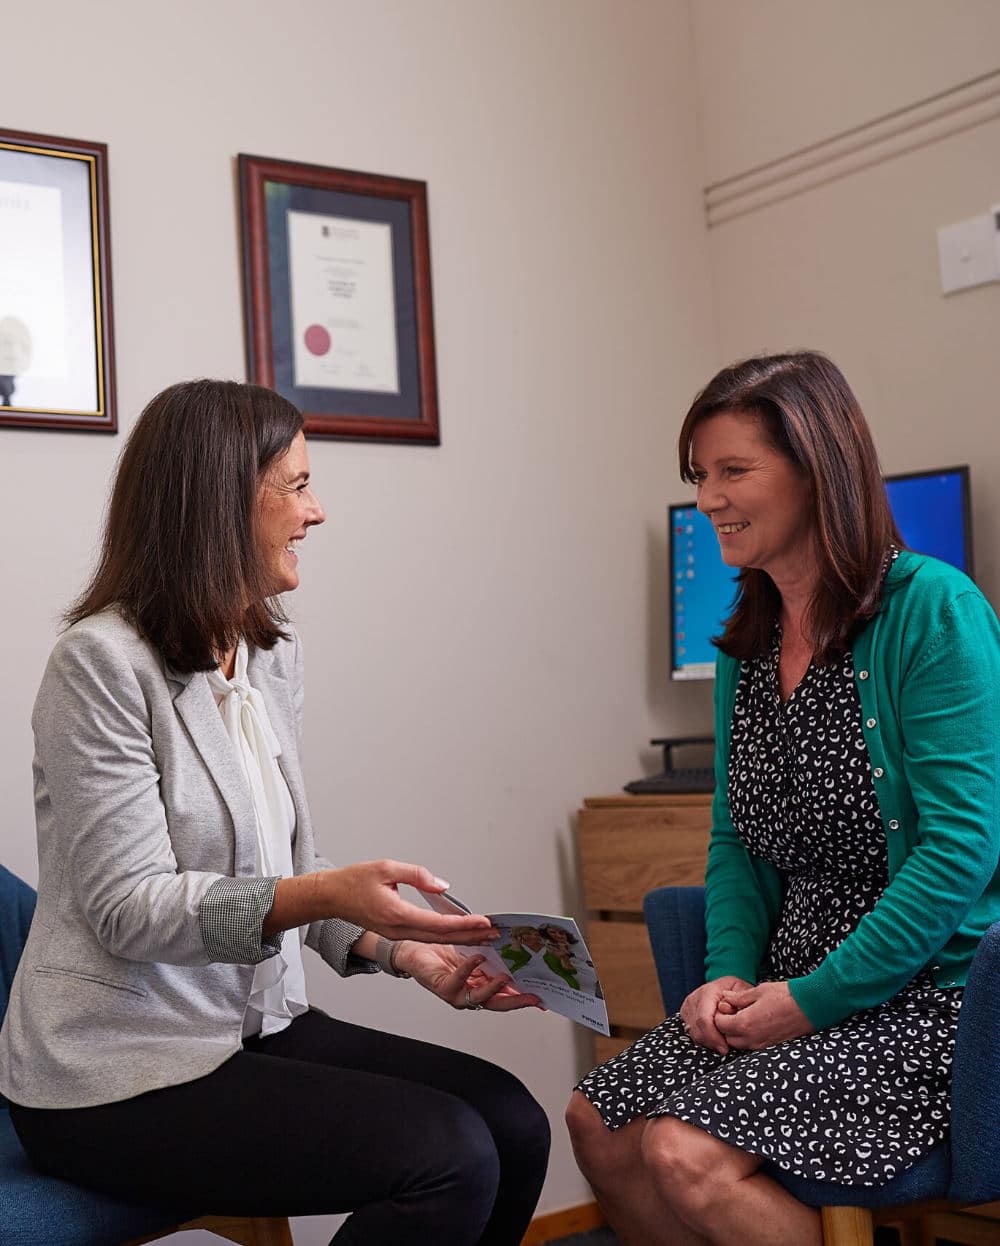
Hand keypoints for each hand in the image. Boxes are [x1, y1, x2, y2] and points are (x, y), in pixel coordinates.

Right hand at [319, 861, 498, 944]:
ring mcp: (396, 934)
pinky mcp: (395, 933)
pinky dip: (445, 936)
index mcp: (397, 914)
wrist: (331, 896)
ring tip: (483, 935)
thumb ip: (417, 876)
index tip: (484, 922)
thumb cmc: (355, 880)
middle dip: (470, 936)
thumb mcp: (387, 868)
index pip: (439, 924)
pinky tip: (459, 932)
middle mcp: (398, 929)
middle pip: (441, 938)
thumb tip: (442, 885)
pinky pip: (425, 937)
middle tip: (493, 933)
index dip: (464, 924)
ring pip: (434, 940)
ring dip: (460, 938)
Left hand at [393, 942, 542, 1011]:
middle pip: (497, 1002)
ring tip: (507, 978)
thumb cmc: (441, 953)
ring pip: (480, 997)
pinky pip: (458, 981)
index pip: (506, 995)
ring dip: (494, 988)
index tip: (541, 998)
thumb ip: (491, 954)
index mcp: (480, 985)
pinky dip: (469, 969)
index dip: (523, 998)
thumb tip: (514, 946)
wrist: (414, 950)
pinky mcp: (443, 987)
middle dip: (517, 1001)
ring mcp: (457, 994)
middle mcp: (470, 994)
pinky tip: (478, 958)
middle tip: (533, 997)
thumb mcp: (473, 952)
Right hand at [679, 976, 752, 1053]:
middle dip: (711, 1042)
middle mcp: (695, 997)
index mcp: (708, 991)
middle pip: (697, 1027)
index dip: (713, 1037)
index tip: (725, 1048)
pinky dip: (702, 1039)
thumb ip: (738, 1002)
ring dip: (707, 1042)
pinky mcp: (686, 1013)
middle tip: (724, 1049)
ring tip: (721, 1043)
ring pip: (692, 1032)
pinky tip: (714, 1039)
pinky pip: (691, 1032)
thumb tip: (727, 1010)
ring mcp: (688, 1005)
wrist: (728, 987)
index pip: (704, 1019)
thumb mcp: (745, 993)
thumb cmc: (738, 992)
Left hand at [714, 980, 814, 1049]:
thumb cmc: (785, 995)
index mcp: (745, 1023)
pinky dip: (748, 1037)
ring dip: (737, 1033)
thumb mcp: (758, 991)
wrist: (810, 1006)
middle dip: (726, 1025)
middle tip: (733, 1011)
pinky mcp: (771, 1046)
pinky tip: (756, 1023)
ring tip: (745, 1016)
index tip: (726, 1005)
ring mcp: (762, 1045)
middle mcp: (752, 1038)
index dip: (720, 1014)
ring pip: (739, 1044)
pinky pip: (752, 1046)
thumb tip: (725, 997)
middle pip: (728, 1037)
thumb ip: (739, 998)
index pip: (720, 1025)